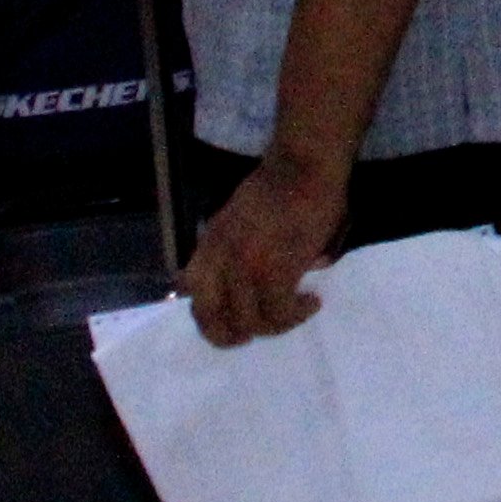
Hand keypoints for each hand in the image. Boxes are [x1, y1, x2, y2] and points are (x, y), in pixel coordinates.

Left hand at [184, 156, 343, 345]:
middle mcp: (219, 258)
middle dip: (231, 335)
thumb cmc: (283, 185)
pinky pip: (278, 312)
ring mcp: (244, 266)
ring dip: (275, 325)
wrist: (304, 166)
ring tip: (297, 311)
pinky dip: (296, 315)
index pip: (189, 289)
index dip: (208, 310)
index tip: (233, 314)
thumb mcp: (241, 218)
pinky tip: (311, 301)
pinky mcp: (275, 270)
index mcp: (209, 243)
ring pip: (247, 322)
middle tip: (257, 331)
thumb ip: (242, 251)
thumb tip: (260, 279)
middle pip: (209, 317)